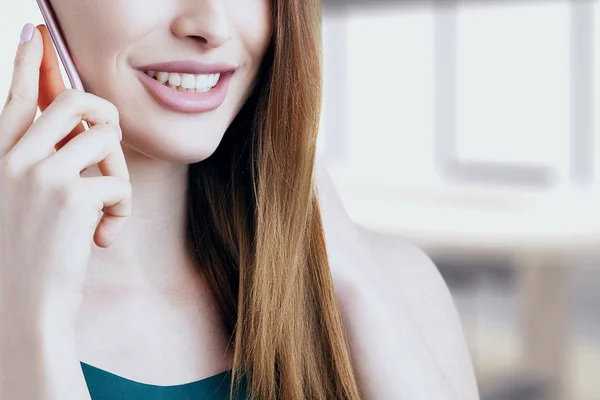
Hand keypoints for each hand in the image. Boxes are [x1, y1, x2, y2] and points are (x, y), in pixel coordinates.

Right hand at [0, 24, 130, 334]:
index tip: (36, 34)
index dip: (27, 63)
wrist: (20, 311)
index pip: (14, 98)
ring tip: (104, 205)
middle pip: (74, 101)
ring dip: (117, 171)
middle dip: (104, 114)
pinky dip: (120, 213)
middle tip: (110, 140)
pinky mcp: (73, 198)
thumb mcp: (15, 204)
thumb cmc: (23, 262)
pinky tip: (101, 238)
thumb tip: (74, 134)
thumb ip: (34, 164)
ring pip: (106, 135)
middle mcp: (13, 159)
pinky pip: (120, 183)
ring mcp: (41, 175)